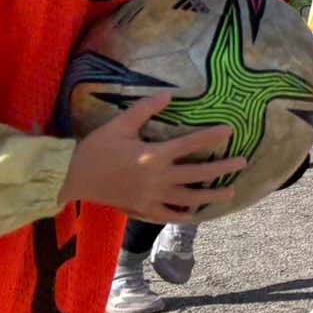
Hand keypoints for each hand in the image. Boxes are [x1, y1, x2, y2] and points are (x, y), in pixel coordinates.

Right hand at [59, 94, 245, 222]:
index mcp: (153, 155)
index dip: (212, 137)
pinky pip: (167, 216)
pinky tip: (197, 214)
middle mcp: (157, 178)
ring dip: (211, 196)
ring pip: (188, 199)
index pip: (191, 145)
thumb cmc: (96, 149)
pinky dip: (184, 216)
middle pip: (197, 174)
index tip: (231, 131)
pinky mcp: (141, 209)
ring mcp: (150, 197)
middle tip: (242, 163)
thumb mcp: (120, 125)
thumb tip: (169, 95)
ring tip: (230, 193)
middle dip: (222, 169)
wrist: (70, 177)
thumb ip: (145, 110)